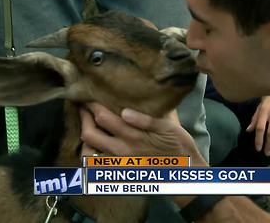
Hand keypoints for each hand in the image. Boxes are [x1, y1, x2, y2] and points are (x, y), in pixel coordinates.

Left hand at [80, 102, 206, 165]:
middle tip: (84, 106)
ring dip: (84, 138)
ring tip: (87, 126)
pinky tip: (94, 146)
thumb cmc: (179, 146)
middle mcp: (121, 151)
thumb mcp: (169, 128)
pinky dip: (90, 155)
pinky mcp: (120, 174)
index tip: (88, 95)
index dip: (92, 105)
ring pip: (88, 153)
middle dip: (83, 117)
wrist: (185, 173)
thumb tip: (124, 111)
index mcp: (133, 136)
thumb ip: (146, 120)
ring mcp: (118, 165)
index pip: (103, 118)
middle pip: (89, 134)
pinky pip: (96, 167)